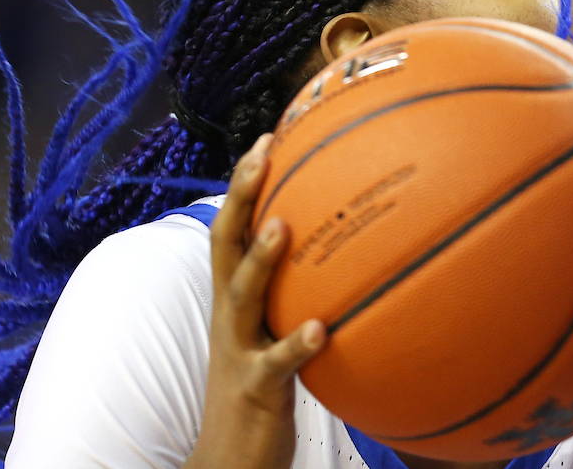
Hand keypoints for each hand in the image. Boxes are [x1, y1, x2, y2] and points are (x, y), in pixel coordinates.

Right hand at [184, 134, 326, 468]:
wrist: (228, 460)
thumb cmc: (259, 389)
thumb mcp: (272, 334)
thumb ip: (296, 296)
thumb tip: (348, 256)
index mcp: (233, 300)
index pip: (231, 229)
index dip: (244, 183)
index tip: (269, 136)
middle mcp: (228, 317)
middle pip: (224, 245)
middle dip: (240, 195)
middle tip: (263, 152)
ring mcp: (238, 351)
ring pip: (241, 298)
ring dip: (261, 261)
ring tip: (284, 226)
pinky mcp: (255, 389)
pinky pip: (276, 365)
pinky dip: (297, 345)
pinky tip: (323, 329)